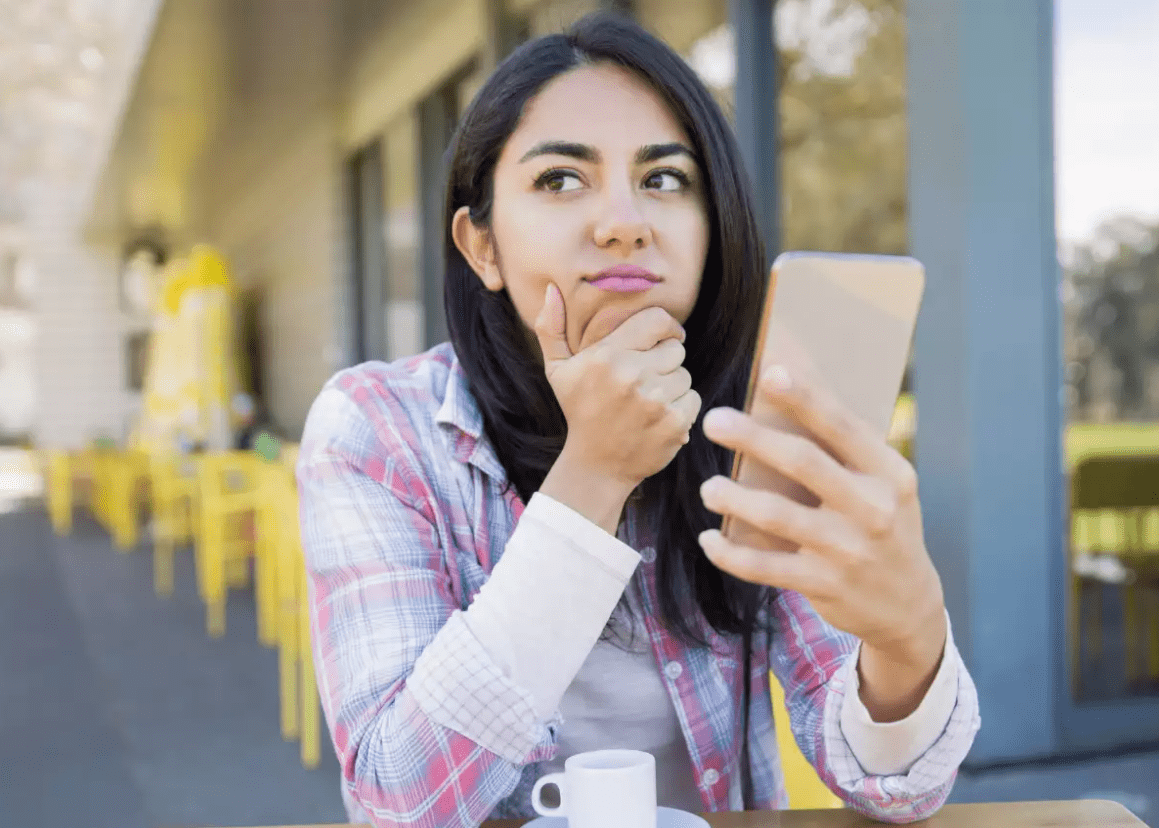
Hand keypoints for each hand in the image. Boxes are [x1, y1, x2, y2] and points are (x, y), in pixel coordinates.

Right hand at [534, 283, 700, 489]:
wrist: (595, 466)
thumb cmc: (579, 411)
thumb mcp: (557, 370)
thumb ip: (551, 328)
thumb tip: (551, 289)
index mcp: (606, 356)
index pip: (658, 321)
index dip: (666, 328)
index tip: (663, 340)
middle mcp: (630, 375)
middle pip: (676, 349)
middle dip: (665, 361)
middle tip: (645, 380)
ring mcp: (654, 400)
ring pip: (685, 374)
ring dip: (672, 386)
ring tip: (648, 402)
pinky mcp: (673, 423)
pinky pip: (693, 398)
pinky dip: (681, 408)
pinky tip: (658, 418)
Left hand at [697, 365, 945, 668]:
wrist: (909, 605)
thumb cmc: (883, 524)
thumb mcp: (884, 485)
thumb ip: (845, 449)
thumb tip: (786, 390)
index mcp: (890, 473)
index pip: (844, 427)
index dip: (807, 399)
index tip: (769, 373)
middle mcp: (873, 508)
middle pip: (804, 463)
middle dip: (754, 438)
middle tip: (713, 421)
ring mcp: (848, 550)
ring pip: (778, 516)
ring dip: (735, 498)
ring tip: (707, 487)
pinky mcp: (824, 585)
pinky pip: (765, 567)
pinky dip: (730, 553)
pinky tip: (708, 539)